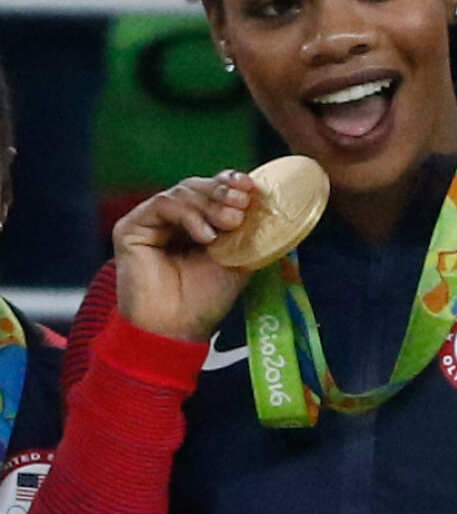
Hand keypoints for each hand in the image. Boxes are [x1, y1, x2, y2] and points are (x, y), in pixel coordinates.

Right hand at [113, 170, 255, 340]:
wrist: (177, 331)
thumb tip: (269, 206)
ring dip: (210, 204)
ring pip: (183, 192)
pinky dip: (189, 215)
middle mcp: (172, 219)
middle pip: (198, 187)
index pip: (213, 190)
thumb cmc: (205, 300)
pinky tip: (205, 236)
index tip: (251, 187)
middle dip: (223, 192)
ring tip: (229, 223)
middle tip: (242, 204)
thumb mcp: (239, 259)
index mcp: (197, 223)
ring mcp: (150, 222)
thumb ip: (249, 232)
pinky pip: (163, 204)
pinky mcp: (130, 228)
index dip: (231, 183)